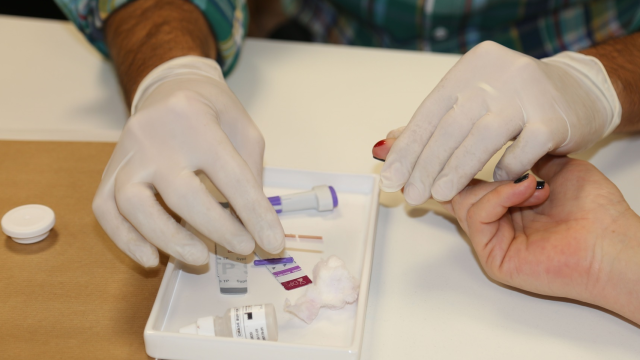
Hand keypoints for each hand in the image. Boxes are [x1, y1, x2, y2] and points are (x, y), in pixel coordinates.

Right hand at [93, 56, 284, 266]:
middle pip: (182, 193)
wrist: (169, 86)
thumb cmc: (212, 110)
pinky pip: (105, 209)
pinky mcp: (109, 169)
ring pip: (133, 204)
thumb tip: (255, 224)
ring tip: (199, 257)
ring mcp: (126, 153)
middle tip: (243, 248)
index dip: (255, 214)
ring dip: (168, 238)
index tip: (272, 243)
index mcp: (197, 120)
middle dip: (217, 228)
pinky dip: (125, 239)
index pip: (231, 175)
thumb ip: (250, 171)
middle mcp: (155, 136)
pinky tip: (151, 259)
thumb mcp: (243, 128)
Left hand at [378, 41, 620, 202]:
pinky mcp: (555, 117)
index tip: (391, 176)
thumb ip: (432, 125)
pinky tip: (493, 184)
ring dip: (457, 170)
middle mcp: (499, 74)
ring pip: (483, 136)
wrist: (580, 92)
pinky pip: (524, 149)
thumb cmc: (515, 102)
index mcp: (472, 68)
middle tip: (410, 193)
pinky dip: (506, 169)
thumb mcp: (471, 103)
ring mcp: (530, 93)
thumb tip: (386, 148)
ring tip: (438, 195)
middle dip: (426, 164)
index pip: (430, 111)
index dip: (408, 147)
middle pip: (452, 124)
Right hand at [444, 156, 639, 322]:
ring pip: (464, 202)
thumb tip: (508, 141)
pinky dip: (497, 197)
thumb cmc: (597, 210)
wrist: (613, 241)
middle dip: (482, 172)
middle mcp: (498, 227)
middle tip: (517, 169)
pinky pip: (476, 218)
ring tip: (533, 185)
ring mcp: (494, 243)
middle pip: (459, 192)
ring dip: (497, 185)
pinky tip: (525, 189)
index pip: (470, 185)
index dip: (469, 165)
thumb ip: (528, 157)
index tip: (474, 142)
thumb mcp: (558, 168)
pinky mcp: (494, 258)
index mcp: (509, 209)